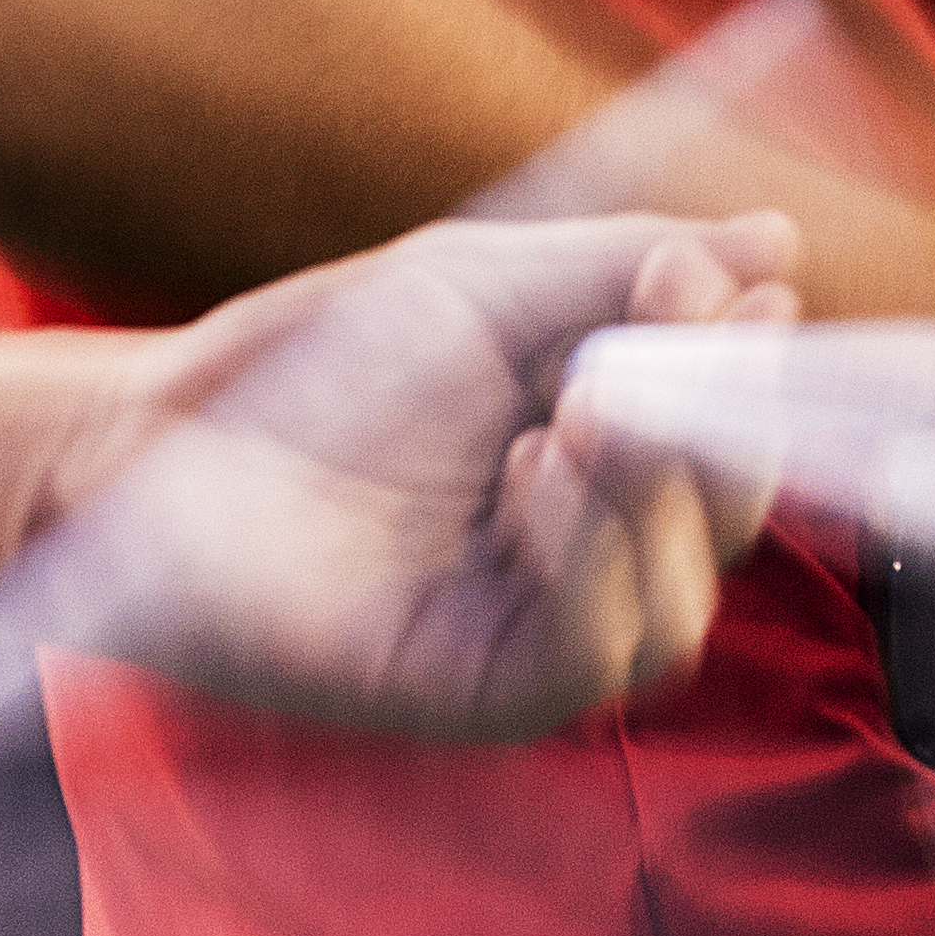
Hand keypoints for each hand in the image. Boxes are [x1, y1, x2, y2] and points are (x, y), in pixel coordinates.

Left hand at [38, 210, 806, 738]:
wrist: (156, 440)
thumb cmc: (314, 363)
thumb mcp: (486, 286)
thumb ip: (627, 272)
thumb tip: (778, 244)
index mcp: (606, 459)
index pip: (733, 441)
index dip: (759, 381)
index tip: (754, 303)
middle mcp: (584, 555)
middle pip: (727, 532)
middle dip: (722, 443)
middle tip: (663, 356)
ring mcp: (530, 630)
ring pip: (676, 610)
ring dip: (655, 505)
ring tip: (583, 413)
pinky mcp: (471, 691)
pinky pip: (585, 657)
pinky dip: (591, 566)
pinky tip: (538, 478)